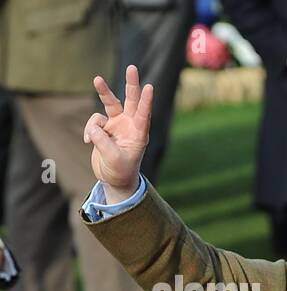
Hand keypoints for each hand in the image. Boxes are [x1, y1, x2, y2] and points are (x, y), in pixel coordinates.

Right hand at [84, 64, 152, 202]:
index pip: (143, 114)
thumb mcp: (114, 158)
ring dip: (103, 91)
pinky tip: (87, 141)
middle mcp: (129, 125)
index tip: (149, 87)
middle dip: (131, 84)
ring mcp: (116, 124)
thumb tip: (92, 127)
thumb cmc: (121, 171)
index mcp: (139, 133)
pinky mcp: (103, 127)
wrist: (114, 179)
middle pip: (130, 100)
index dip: (146, 101)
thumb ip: (103, 142)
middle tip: (132, 67)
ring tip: (97, 79)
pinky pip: (93, 122)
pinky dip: (89, 130)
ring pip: (109, 103)